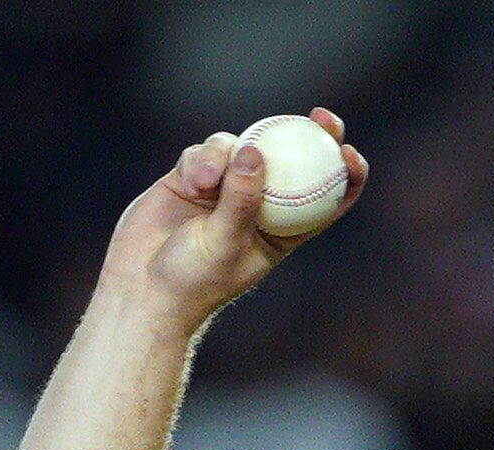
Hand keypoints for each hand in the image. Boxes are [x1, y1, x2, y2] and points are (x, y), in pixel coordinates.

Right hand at [99, 108, 369, 333]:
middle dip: (311, 133)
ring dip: (226, 155)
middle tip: (321, 118)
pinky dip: (200, 160)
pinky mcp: (194, 176)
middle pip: (293, 160)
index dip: (344, 174)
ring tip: (206, 184)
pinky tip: (191, 183)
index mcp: (283, 230)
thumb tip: (255, 152)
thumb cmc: (194, 280)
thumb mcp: (224, 243)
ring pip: (242, 147)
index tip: (349, 153)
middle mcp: (259, 204)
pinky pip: (205, 151)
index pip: (326, 199)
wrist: (144, 288)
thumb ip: (241, 199)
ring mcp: (226, 187)